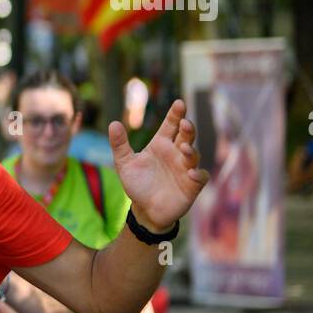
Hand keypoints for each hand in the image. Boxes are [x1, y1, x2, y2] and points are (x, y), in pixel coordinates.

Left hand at [110, 99, 208, 232]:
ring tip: (183, 148)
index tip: (179, 103)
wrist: (145, 210)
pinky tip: (191, 173)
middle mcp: (176, 153)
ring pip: (193, 155)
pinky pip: (200, 177)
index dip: (175, 114)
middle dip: (187, 128)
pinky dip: (197, 174)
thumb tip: (113, 123)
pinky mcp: (192, 185)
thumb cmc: (137, 183)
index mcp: (161, 145)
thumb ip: (119, 145)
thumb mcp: (125, 163)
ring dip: (190, 151)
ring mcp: (185, 168)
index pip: (171, 125)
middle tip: (184, 122)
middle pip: (186, 136)